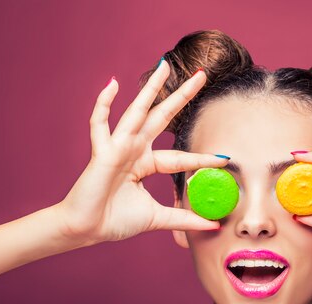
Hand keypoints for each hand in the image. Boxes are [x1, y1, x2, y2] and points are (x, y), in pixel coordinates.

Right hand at [56, 62, 228, 245]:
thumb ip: (184, 220)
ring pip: (137, 111)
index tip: (225, 157)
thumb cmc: (115, 220)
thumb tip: (214, 227)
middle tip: (202, 75)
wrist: (87, 230)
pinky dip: (104, 104)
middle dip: (182, 96)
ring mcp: (118, 147)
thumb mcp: (158, 218)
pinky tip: (112, 84)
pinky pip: (100, 123)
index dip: (202, 157)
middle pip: (163, 117)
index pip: (181, 156)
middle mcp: (134, 150)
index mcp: (146, 163)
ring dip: (151, 88)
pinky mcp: (103, 152)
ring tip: (164, 65)